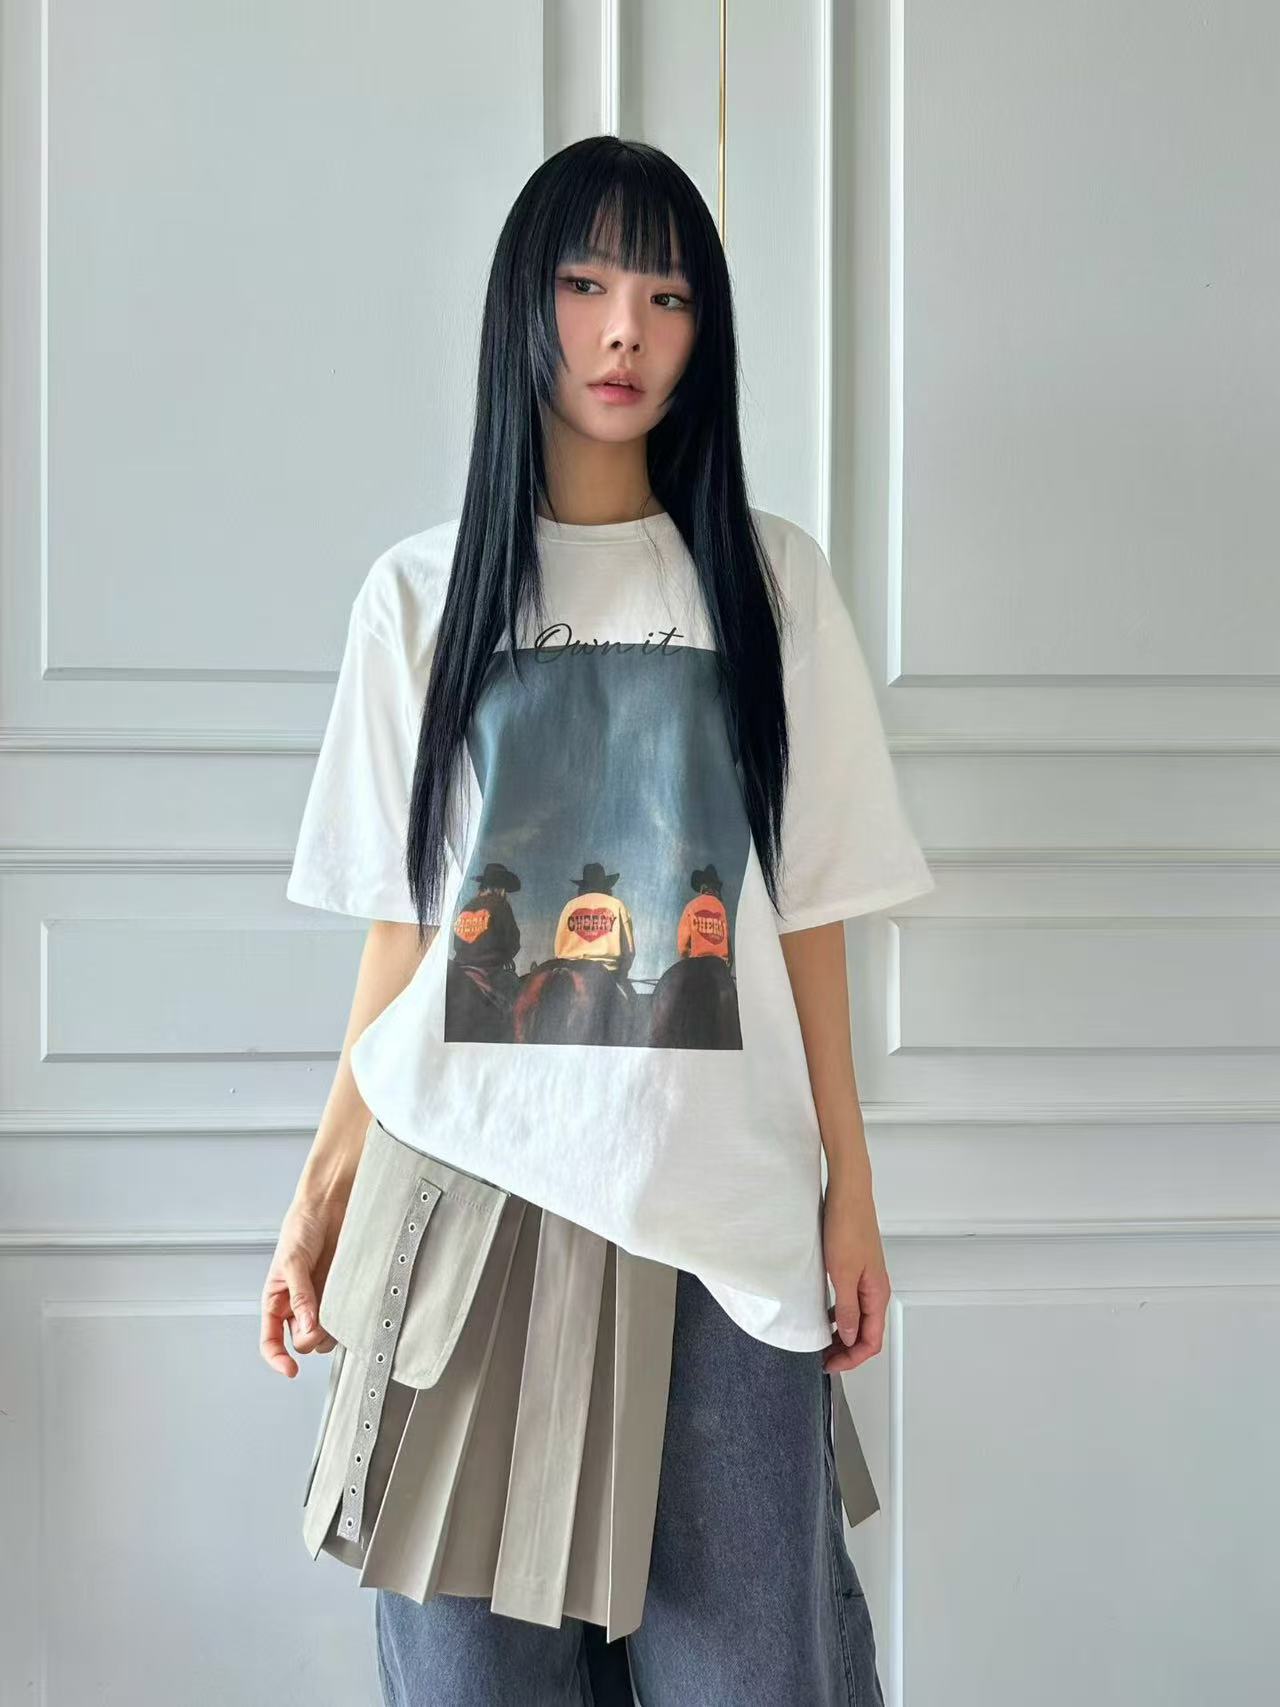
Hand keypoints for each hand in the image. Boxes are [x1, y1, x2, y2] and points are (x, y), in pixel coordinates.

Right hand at [259, 1192, 347, 1377]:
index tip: (290, 1370)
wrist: (330, 1206)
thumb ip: (300, 1295)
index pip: (270, 1340)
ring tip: (335, 1304)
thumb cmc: (302, 1227)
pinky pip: (344, 1318)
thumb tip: (306, 1327)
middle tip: (319, 1317)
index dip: (277, 1358)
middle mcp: (298, 1307)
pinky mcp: (342, 1295)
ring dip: (331, 1329)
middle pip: (302, 1342)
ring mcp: (322, 1302)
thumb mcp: (293, 1261)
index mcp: (277, 1300)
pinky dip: (346, 1317)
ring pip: (325, 1336)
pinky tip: (348, 1303)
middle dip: (310, 1336)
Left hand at [821, 1171, 890, 1374]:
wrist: (848, 1192)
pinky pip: (852, 1301)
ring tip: (821, 1342)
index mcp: (877, 1293)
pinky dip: (839, 1314)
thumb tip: (848, 1336)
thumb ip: (846, 1308)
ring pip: (859, 1318)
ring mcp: (867, 1278)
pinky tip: (824, 1315)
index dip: (852, 1358)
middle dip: (847, 1350)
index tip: (830, 1364)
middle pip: (867, 1333)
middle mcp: (876, 1289)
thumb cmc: (847, 1225)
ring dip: (842, 1334)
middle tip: (823, 1359)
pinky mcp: (857, 1267)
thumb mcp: (842, 1273)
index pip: (871, 1341)